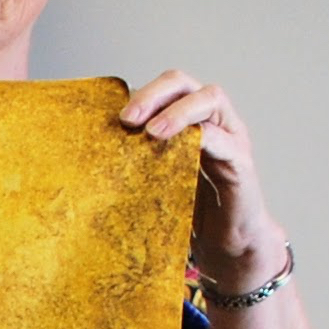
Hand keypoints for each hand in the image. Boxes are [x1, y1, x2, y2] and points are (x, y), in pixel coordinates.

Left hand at [119, 71, 286, 291]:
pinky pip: (225, 139)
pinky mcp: (241, 162)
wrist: (227, 246)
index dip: (139, 94)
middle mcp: (211, 120)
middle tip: (129, 118)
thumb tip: (86, 163)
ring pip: (211, 98)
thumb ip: (134, 164)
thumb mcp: (153, 182)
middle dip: (154, 94)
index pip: (165, 87)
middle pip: (185, 83)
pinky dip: (203, 137)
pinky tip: (181, 151)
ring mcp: (231, 137)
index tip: (112, 115)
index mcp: (186, 121)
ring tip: (152, 133)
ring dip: (177, 111)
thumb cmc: (187, 212)